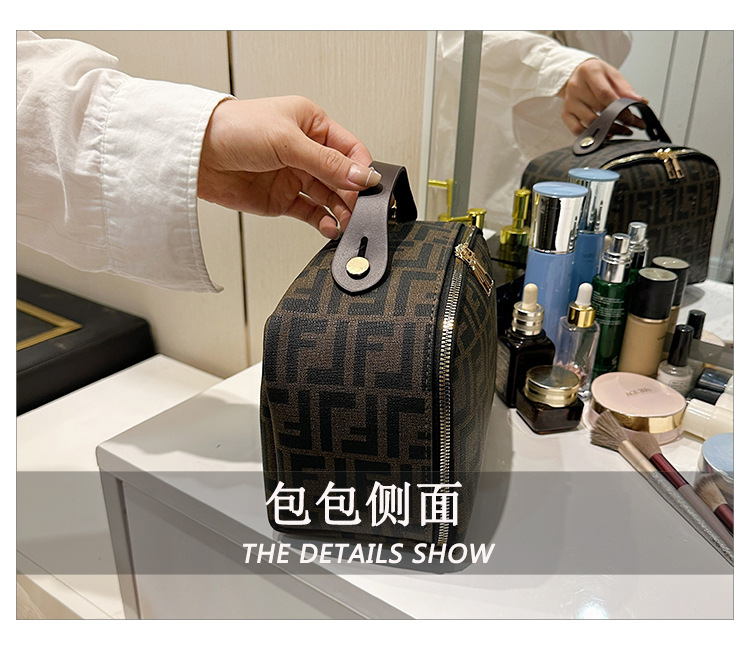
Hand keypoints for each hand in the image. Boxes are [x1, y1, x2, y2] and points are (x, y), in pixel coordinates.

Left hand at [198, 95, 380, 238]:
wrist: (195, 153)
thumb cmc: (233, 129)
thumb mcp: (288, 141)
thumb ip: (327, 163)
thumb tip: (362, 176)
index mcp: (312, 124)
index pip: (350, 150)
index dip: (361, 170)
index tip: (366, 187)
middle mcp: (306, 151)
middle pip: (342, 177)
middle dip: (352, 194)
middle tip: (357, 209)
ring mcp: (294, 176)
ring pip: (329, 198)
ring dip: (340, 211)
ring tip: (345, 221)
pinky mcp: (282, 199)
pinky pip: (311, 214)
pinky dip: (323, 223)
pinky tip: (329, 228)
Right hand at [558, 58, 647, 135]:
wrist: (576, 74)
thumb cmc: (595, 74)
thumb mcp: (612, 75)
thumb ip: (625, 88)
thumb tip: (640, 101)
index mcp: (589, 72)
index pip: (605, 94)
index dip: (620, 108)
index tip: (633, 118)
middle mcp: (576, 87)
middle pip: (599, 109)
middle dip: (618, 120)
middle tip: (632, 126)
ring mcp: (569, 102)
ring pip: (589, 122)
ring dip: (608, 130)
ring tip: (620, 131)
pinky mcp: (565, 113)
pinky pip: (577, 130)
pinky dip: (591, 134)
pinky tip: (603, 134)